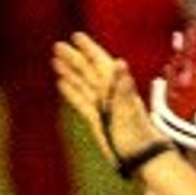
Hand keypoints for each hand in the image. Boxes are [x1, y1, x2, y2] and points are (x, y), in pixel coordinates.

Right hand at [55, 31, 161, 173]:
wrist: (140, 157)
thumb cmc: (137, 135)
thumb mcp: (129, 109)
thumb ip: (124, 86)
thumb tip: (119, 63)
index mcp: (116, 88)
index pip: (99, 63)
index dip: (88, 49)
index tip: (76, 37)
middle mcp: (109, 94)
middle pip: (88, 71)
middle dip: (74, 58)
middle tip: (58, 46)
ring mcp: (102, 106)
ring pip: (82, 84)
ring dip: (70, 72)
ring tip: (55, 62)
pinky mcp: (96, 119)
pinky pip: (81, 101)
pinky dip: (71, 91)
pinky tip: (62, 84)